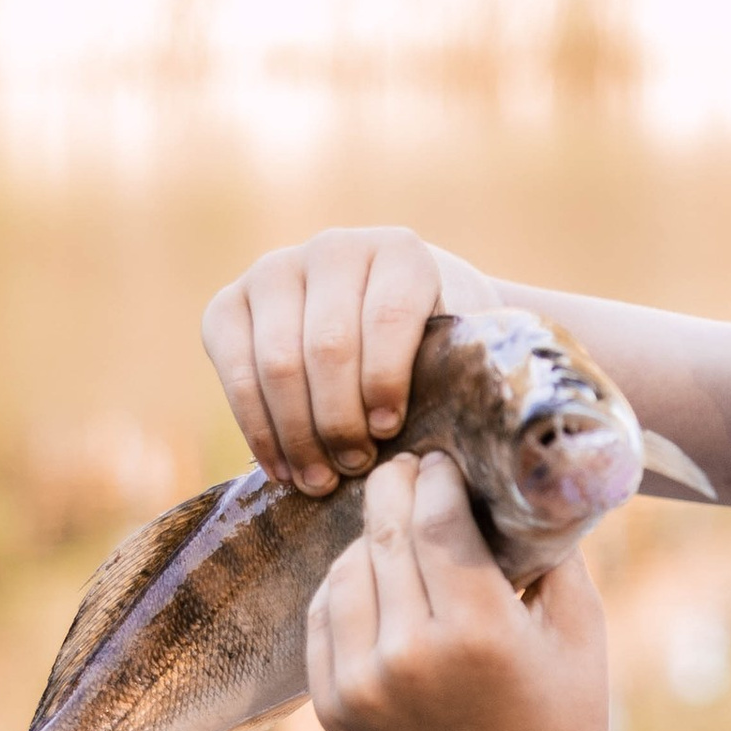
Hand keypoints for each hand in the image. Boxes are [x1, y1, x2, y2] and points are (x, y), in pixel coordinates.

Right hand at [202, 227, 499, 491]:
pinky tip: (282, 468)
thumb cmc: (434, 355)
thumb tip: (501, 439)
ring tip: (320, 481)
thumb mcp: (462, 355)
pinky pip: (233, 372)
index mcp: (401, 252)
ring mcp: (274, 271)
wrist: (382, 326)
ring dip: (298, 433)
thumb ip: (475, 379)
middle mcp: (334, 249)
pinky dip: (258, 428)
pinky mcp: (228, 304)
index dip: (386, 382)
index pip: (387, 316)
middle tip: (354, 468)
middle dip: (340, 418)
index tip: (389, 434)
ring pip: (277, 362)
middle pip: (327, 345)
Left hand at [307, 453, 615, 730]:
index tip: (443, 456)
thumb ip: (550, 547)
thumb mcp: (578, 622)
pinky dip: (344, 588)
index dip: (436, 476)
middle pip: (384, 536)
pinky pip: (323, 620)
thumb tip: (521, 474)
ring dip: (369, 539)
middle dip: (395, 489)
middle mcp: (411, 658)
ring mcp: (363, 688)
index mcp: (479, 632)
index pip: (435, 518)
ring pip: (345, 572)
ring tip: (395, 526)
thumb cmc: (566, 709)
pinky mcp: (335, 711)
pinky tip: (373, 576)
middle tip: (407, 466)